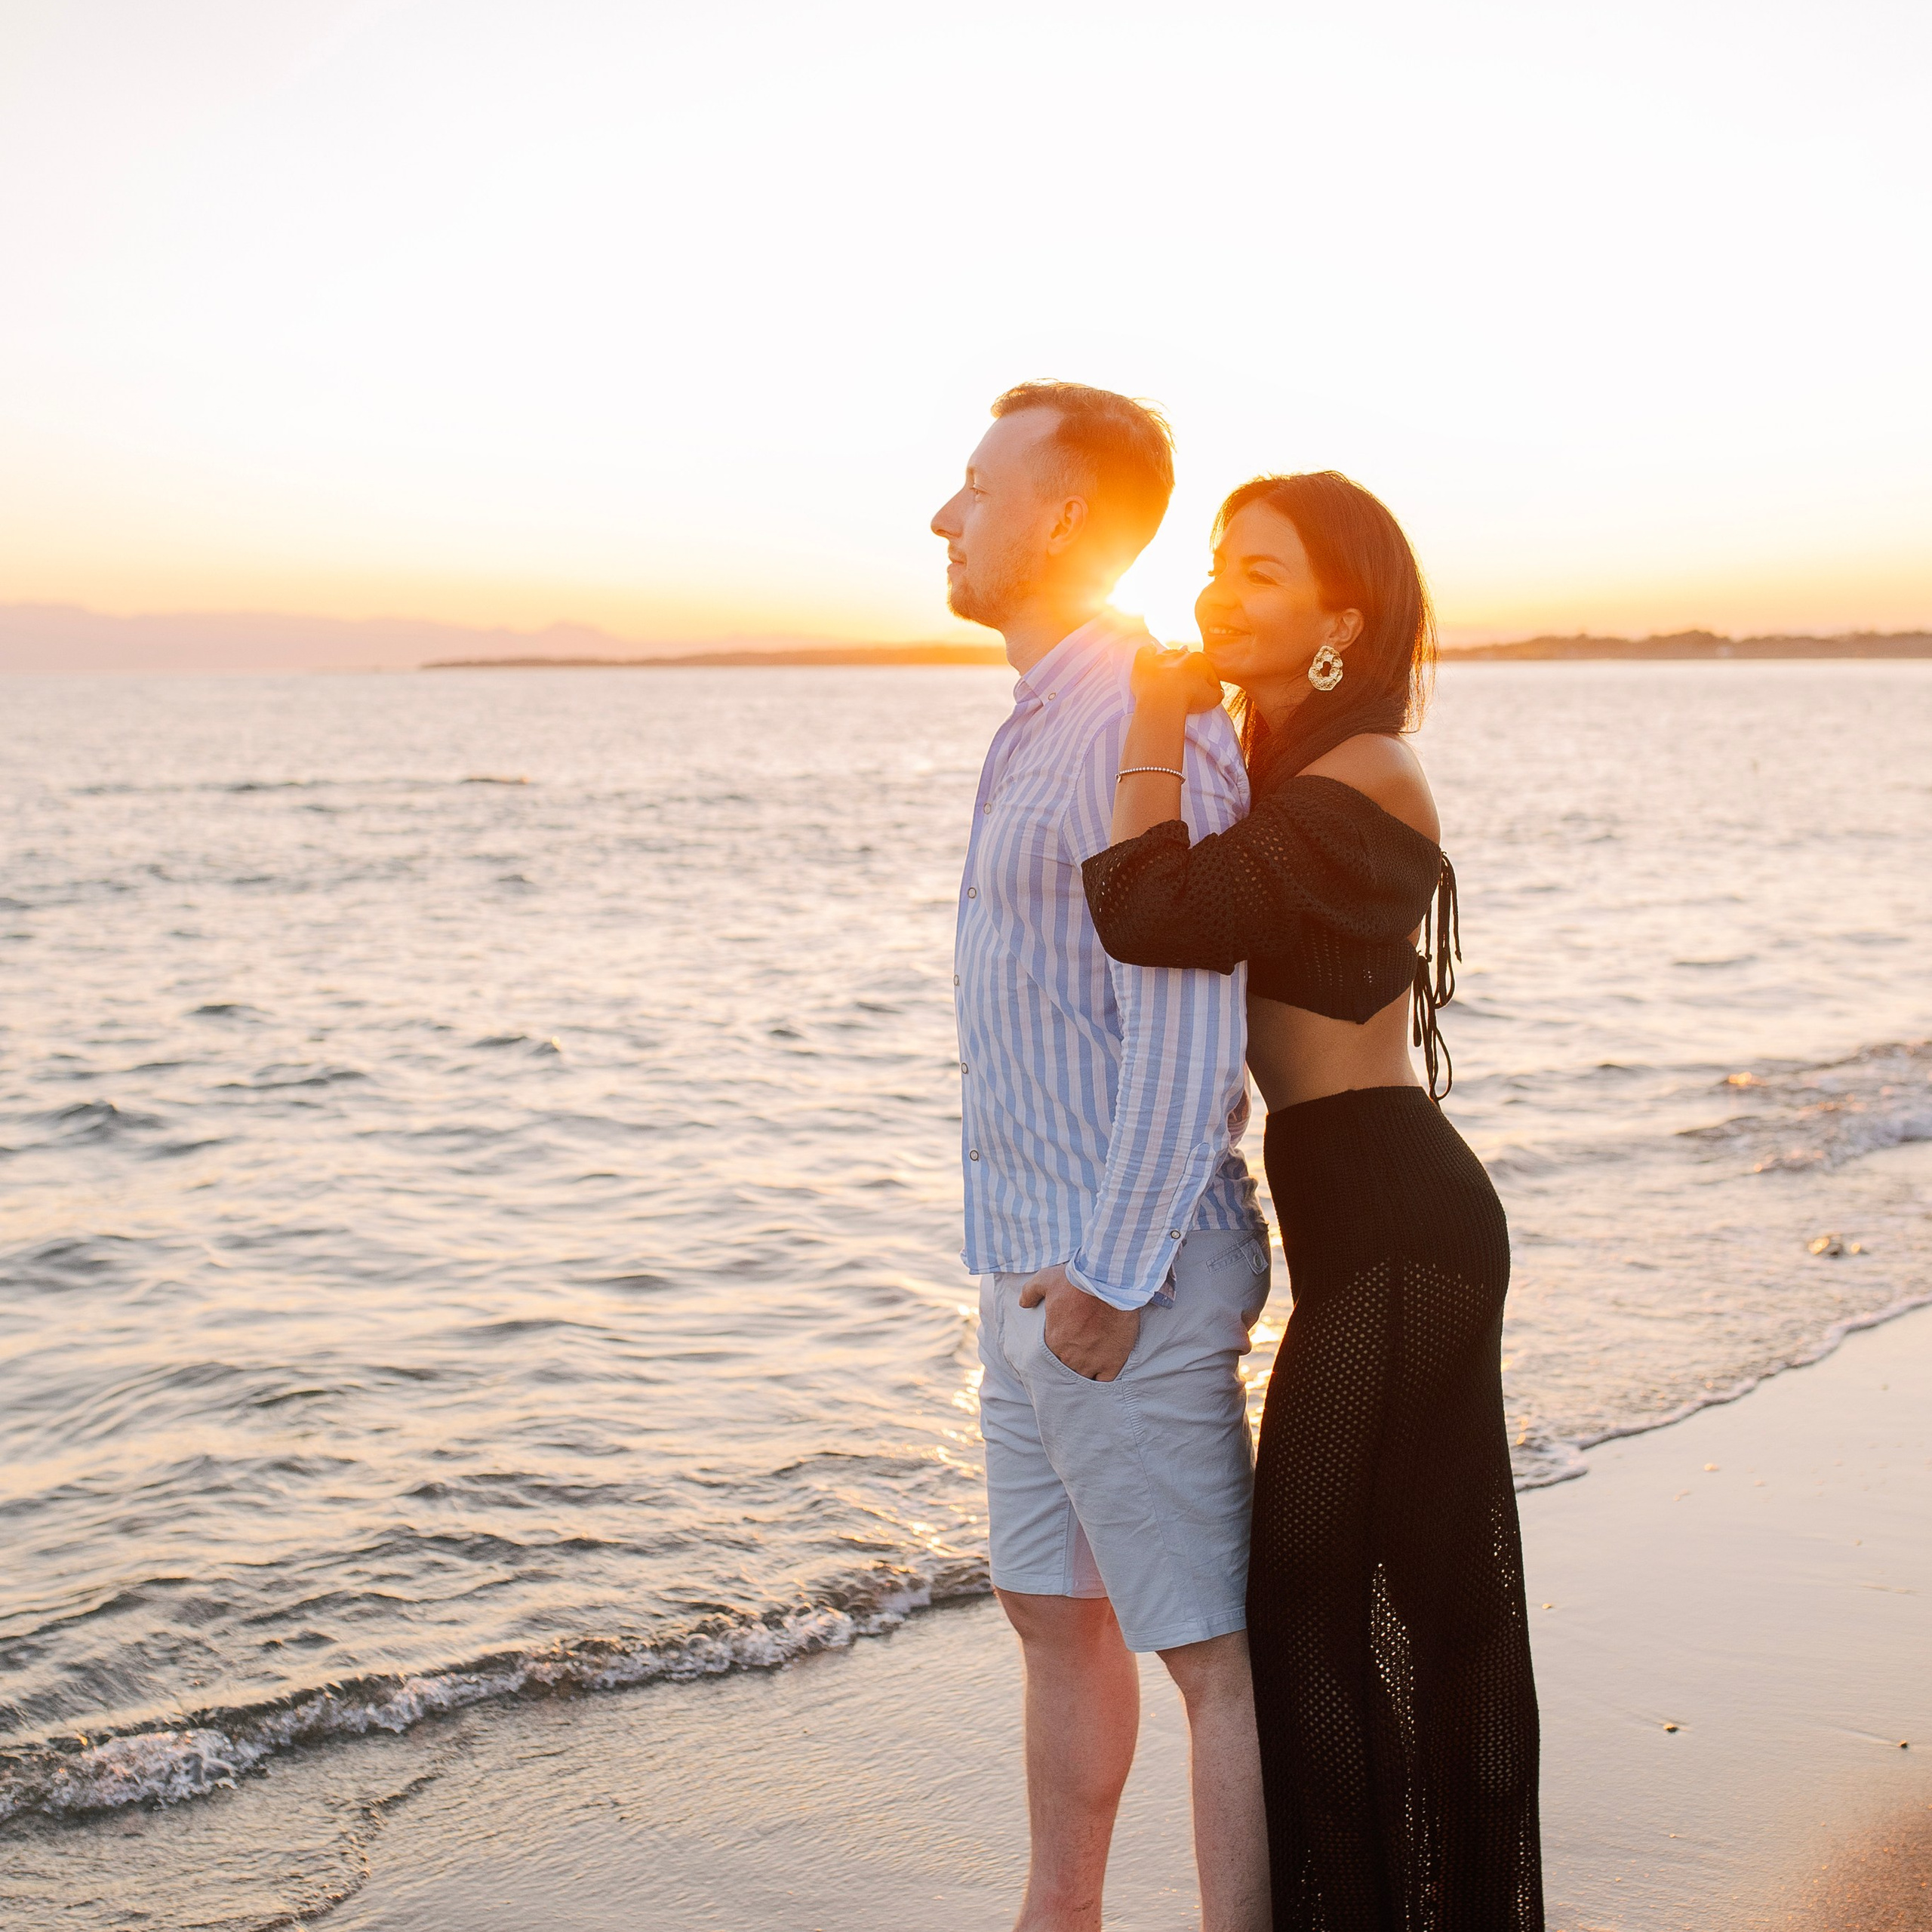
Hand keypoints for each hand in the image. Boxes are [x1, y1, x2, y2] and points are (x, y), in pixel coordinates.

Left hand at [1018, 1264, 1140, 1381]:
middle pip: (1067, 1367)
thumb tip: (1023, 1303)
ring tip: (1090, 1362)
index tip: (1064, 1341)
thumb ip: (1030, 1292)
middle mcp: (1070, 1356)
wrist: (1109, 1285)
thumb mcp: (1046, 1279)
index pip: (1050, 1356)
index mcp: (1054, 1340)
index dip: (1057, 1349)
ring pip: (1084, 1377)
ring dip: (1085, 1370)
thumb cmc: (1076, 1282)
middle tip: (1077, 1350)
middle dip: (1070, 1360)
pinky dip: (1102, 1378)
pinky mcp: (1112, 1362)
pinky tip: (1102, 1371)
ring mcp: (1092, 1361)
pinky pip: (1104, 1380)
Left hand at [1129, 643, 1223, 715]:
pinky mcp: (1144, 663)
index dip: (1209, 682)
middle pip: (1187, 661)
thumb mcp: (1212, 699)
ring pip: (1168, 655)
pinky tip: (1150, 648)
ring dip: (1171, 660)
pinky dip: (1148, 650)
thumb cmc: (1189, 699)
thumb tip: (1218, 691)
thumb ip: (1217, 693)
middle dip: (1190, 670)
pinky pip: (1145, 652)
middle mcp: (1180, 655)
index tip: (1208, 693)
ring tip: (1172, 669)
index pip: (1207, 670)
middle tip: (1189, 684)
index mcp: (1198, 660)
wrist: (1163, 701)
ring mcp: (1161, 658)